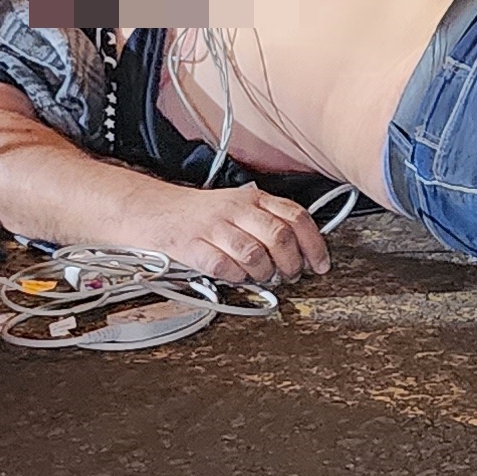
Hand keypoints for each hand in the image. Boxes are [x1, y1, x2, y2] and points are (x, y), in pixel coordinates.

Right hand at [122, 180, 327, 284]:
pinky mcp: (192, 246)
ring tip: (261, 277)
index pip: (295, 216)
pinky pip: (222, 266)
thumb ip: (271, 222)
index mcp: (254, 198)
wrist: (156, 210)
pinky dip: (234, 277)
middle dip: (291, 263)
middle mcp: (236, 209)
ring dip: (264, 272)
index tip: (320, 264)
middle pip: (279, 236)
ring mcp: (214, 227)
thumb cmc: (203, 215)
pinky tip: (235, 276)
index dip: (314, 243)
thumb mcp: (241, 208)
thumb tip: (305, 251)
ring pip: (253, 252)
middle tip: (289, 275)